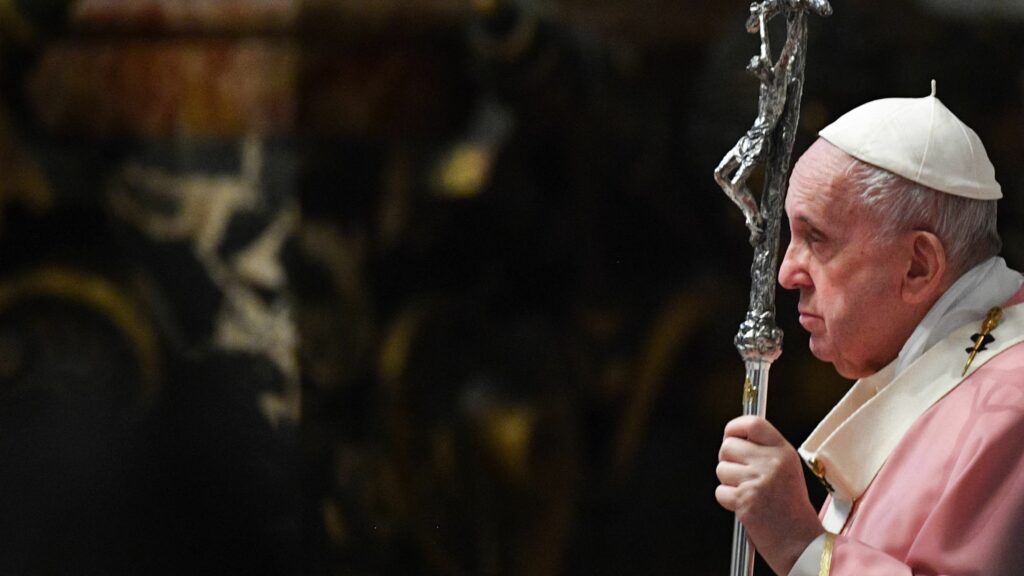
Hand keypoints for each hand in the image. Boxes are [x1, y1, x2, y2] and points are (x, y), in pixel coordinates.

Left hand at [716, 416, 823, 574]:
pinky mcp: (745, 500)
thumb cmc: (790, 508)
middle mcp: (772, 462)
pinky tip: (746, 507)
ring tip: (749, 494)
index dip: (735, 427)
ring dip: (729, 483)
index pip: (753, 423)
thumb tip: (732, 437)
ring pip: (721, 470)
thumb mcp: (787, 470)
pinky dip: (728, 501)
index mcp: (784, 452)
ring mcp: (758, 480)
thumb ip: (764, 452)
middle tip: (740, 475)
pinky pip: (720, 492)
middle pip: (728, 446)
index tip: (730, 435)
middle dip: (727, 460)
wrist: (801, 542)